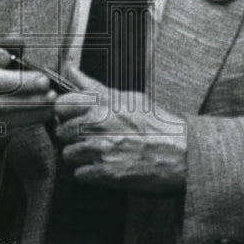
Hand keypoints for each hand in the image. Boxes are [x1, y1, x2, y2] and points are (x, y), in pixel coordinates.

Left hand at [53, 64, 187, 193]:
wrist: (182, 152)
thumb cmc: (158, 124)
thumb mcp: (128, 97)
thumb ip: (93, 86)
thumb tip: (70, 70)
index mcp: (103, 103)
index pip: (61, 103)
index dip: (64, 111)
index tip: (71, 115)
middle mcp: (98, 124)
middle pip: (61, 131)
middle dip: (72, 135)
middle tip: (88, 136)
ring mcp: (100, 149)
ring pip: (68, 154)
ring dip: (79, 155)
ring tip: (98, 152)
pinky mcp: (105, 173)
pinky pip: (79, 174)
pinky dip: (88, 173)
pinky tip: (103, 165)